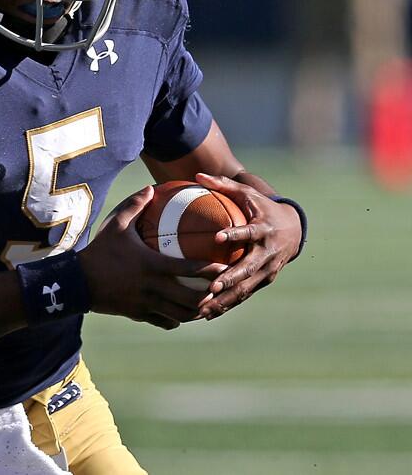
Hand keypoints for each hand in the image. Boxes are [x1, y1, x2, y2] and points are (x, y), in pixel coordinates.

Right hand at [79, 185, 226, 329]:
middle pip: (191, 298)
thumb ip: (135, 205)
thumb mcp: (115, 225)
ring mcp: (147, 304)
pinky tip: (180, 314)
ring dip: (196, 310)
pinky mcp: (139, 314)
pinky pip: (165, 322)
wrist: (77, 282)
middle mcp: (153, 287)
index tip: (225, 265)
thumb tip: (151, 187)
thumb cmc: (99, 251)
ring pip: (181, 315)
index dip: (211, 269)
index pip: (189, 269)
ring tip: (206, 303)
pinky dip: (176, 319)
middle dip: (209, 295)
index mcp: (151, 265)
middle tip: (220, 288)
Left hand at [194, 173, 301, 318]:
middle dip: (232, 278)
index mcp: (264, 229)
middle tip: (212, 286)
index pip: (249, 232)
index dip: (235, 234)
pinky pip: (244, 294)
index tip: (218, 237)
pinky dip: (227, 304)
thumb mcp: (246, 193)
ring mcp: (268, 269)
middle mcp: (268, 252)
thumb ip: (222, 185)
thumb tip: (196, 175)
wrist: (293, 229)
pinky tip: (206, 314)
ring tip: (205, 308)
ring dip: (227, 299)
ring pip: (246, 287)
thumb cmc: (261, 207)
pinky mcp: (264, 281)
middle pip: (249, 267)